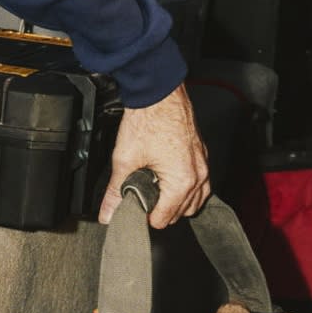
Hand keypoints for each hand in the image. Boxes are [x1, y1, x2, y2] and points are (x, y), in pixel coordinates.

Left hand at [98, 83, 209, 229]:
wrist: (159, 93)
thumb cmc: (147, 120)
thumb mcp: (125, 159)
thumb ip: (115, 192)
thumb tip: (108, 213)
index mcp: (182, 181)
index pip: (164, 219)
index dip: (145, 217)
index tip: (134, 210)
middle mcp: (198, 176)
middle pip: (181, 213)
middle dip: (160, 210)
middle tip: (141, 199)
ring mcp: (203, 166)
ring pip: (194, 201)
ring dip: (176, 202)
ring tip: (155, 193)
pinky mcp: (202, 156)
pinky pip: (200, 184)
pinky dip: (186, 188)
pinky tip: (168, 181)